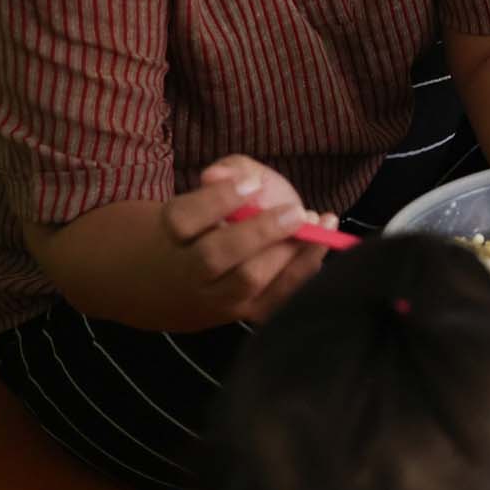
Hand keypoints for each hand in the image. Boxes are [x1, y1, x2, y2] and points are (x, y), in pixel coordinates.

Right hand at [158, 154, 336, 324]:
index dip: (218, 199)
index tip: (254, 183)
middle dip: (259, 232)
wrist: (180, 286)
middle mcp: (187, 272)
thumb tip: (218, 175)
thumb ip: (222, 175)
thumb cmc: (202, 228)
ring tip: (315, 223)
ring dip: (287, 252)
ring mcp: (215, 299)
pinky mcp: (245, 314)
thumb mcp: (203, 195)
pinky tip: (321, 245)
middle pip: (214, 256)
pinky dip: (303, 271)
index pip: (183, 219)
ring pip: (248, 280)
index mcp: (168, 235)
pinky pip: (276, 298)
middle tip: (296, 212)